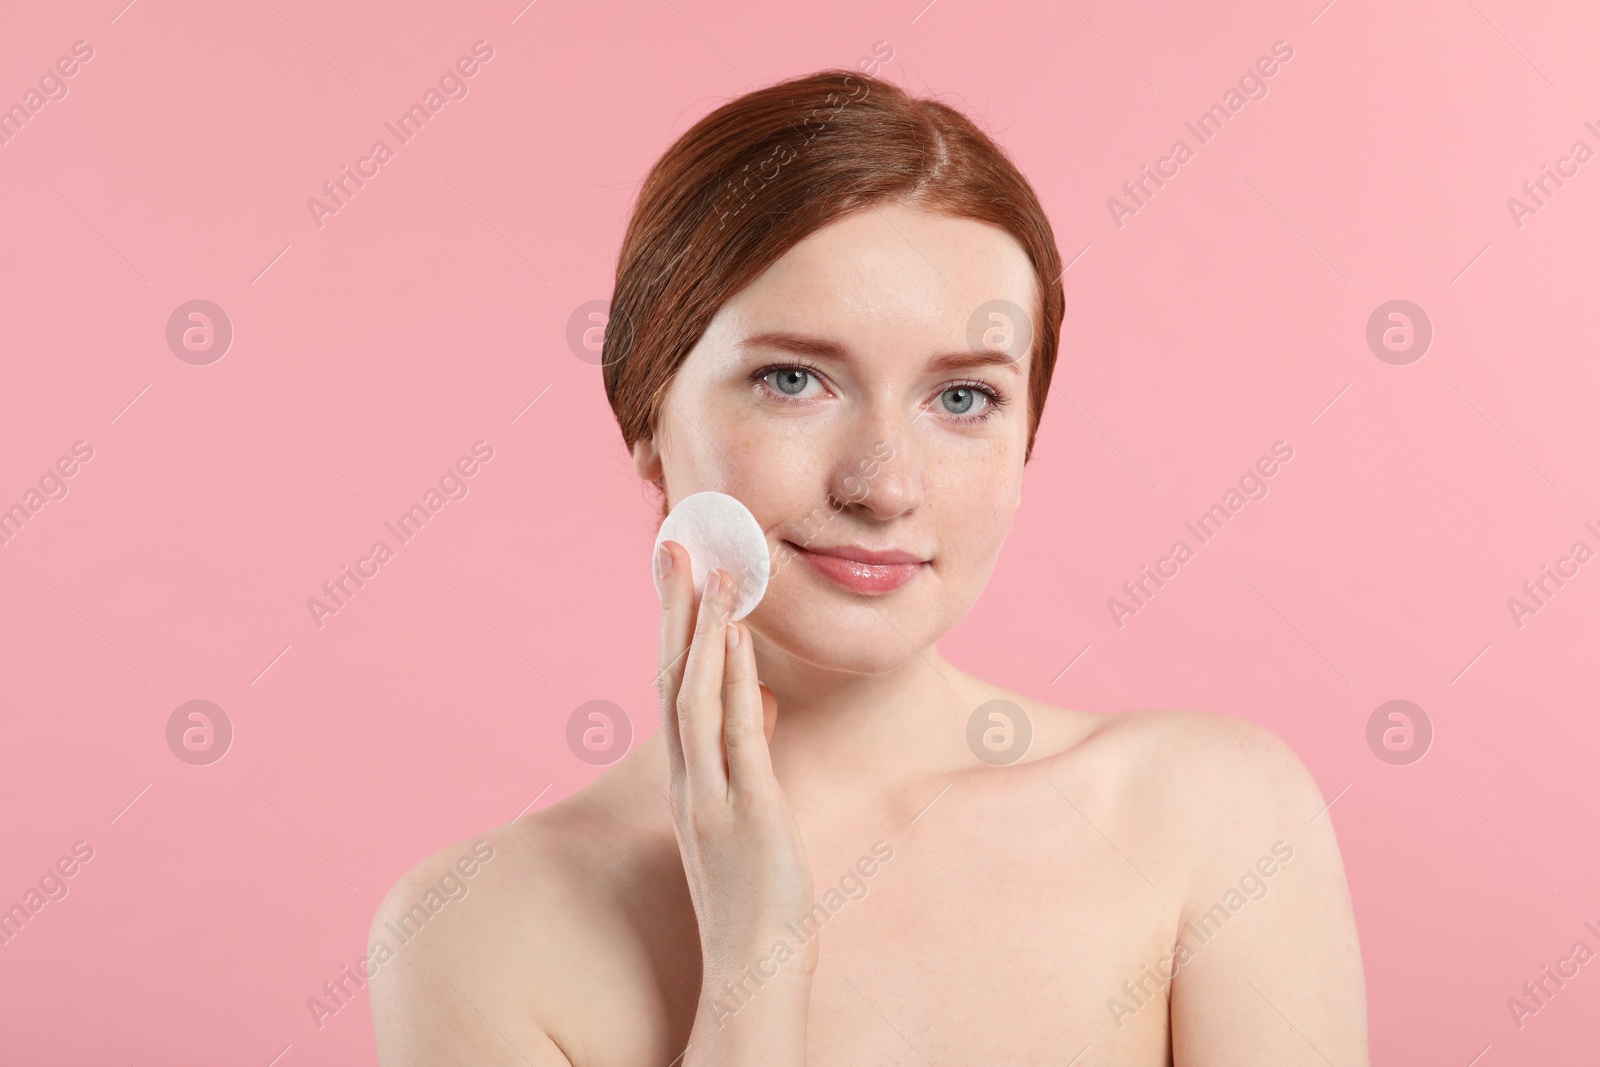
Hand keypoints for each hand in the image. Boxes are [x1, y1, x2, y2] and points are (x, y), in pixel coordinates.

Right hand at [654, 540, 816, 1052]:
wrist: (754, 977)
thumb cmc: (759, 899)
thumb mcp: (755, 813)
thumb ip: (754, 751)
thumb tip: (766, 698)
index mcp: (692, 779)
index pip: (675, 686)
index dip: (674, 625)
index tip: (677, 569)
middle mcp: (691, 781)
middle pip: (671, 676)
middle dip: (674, 607)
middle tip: (673, 541)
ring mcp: (713, 798)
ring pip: (695, 695)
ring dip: (701, 628)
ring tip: (710, 568)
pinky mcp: (747, 815)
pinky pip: (736, 734)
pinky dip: (730, 680)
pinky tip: (733, 636)